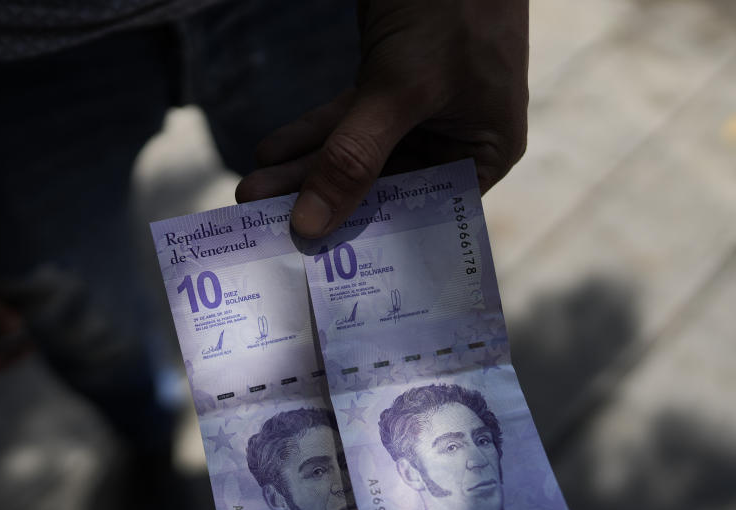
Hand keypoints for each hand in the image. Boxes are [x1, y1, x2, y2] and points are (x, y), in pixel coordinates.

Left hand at [235, 0, 528, 237]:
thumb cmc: (452, 7)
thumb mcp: (400, 90)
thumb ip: (353, 157)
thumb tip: (309, 225)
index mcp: (484, 153)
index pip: (421, 213)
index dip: (368, 236)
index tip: (314, 258)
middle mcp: (454, 141)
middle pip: (380, 187)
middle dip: (320, 200)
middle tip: (263, 222)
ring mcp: (420, 115)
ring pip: (356, 154)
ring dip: (303, 169)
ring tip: (251, 191)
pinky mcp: (389, 86)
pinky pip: (345, 121)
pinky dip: (310, 134)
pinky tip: (271, 152)